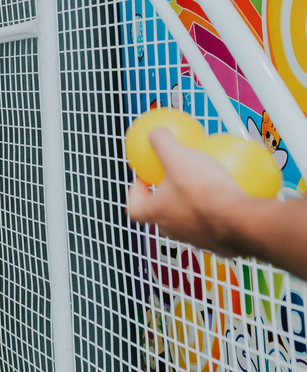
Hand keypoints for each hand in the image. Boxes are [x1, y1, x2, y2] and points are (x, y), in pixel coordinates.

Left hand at [127, 128, 247, 255]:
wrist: (241, 221)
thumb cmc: (203, 191)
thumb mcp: (176, 156)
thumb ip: (161, 142)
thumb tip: (156, 133)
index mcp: (156, 214)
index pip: (134, 209)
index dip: (135, 195)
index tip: (144, 181)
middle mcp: (174, 231)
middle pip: (162, 216)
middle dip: (166, 199)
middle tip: (174, 181)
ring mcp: (199, 240)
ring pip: (191, 222)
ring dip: (193, 206)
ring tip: (205, 186)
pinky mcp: (222, 243)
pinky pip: (218, 225)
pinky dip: (221, 212)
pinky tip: (231, 195)